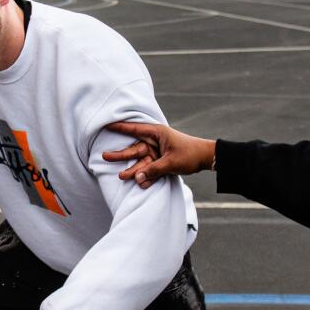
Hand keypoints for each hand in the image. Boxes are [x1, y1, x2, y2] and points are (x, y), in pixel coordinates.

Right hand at [101, 121, 215, 187]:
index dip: (120, 127)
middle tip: (104, 156)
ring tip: (122, 176)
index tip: (106, 125)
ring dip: (133, 170)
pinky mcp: (160, 163)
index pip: (135, 129)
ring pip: (140, 162)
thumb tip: (138, 178)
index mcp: (157, 133)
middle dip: (120, 154)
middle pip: (134, 149)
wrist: (205, 159)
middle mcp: (154, 142)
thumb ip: (154, 170)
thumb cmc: (190, 153)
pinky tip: (141, 184)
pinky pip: (149, 170)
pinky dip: (146, 177)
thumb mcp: (172, 161)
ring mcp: (156, 153)